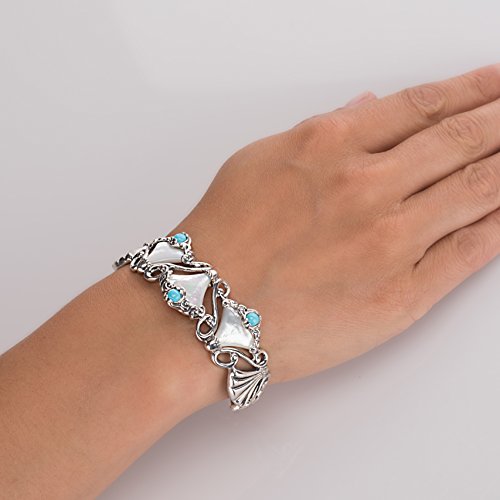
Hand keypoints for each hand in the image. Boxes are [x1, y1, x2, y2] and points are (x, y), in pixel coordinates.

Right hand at [178, 63, 499, 383]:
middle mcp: (366, 187)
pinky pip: (469, 252)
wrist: (203, 312)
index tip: (499, 81)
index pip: (421, 105)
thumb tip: (366, 109)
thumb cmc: (219, 241)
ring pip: (477, 190)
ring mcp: (389, 241)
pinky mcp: (401, 295)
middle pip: (460, 140)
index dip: (472, 89)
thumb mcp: (258, 162)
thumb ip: (320, 133)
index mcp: (328, 145)